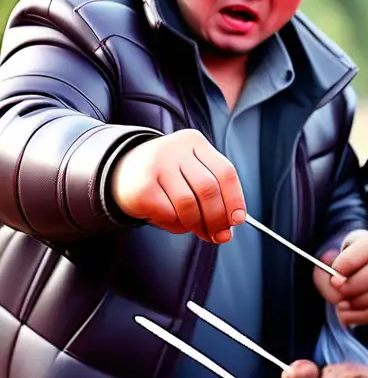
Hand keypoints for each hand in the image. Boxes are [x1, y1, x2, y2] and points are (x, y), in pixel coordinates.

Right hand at [110, 129, 244, 243]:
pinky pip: (169, 214)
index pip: (225, 172)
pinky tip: (170, 219)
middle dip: (217, 219)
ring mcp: (156, 165)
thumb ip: (213, 200)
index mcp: (194, 142)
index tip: (237, 221)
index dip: (235, 200)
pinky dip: (175, 224)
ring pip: (189, 204)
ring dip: (196, 224)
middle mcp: (175, 149)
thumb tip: (224, 233)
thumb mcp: (191, 178)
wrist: (119, 174)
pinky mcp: (141, 187)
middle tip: (218, 236)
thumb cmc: (165, 179)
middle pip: (209, 189)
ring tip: (193, 228)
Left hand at [314, 231, 367, 326]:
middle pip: (362, 282)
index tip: (332, 276)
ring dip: (348, 305)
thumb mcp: (332, 257)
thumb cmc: (346, 259)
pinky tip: (346, 310)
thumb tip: (337, 294)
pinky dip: (354, 316)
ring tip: (340, 300)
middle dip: (343, 290)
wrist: (365, 263)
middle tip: (337, 289)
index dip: (335, 273)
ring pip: (366, 301)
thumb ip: (325, 272)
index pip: (348, 262)